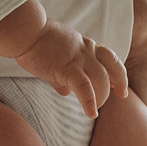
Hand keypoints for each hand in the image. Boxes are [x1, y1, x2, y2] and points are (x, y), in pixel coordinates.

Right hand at [14, 21, 128, 120]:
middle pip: (113, 66)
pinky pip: (84, 88)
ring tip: (97, 108)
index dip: (117, 72)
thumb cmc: (35, 42)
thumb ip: (62, 75)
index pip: (109, 57)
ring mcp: (79, 58)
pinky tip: (91, 114)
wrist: (26, 32)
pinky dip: (90, 102)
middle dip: (120, 82)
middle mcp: (87, 50)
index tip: (117, 85)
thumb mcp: (55, 56)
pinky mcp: (67, 68)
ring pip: (102, 79)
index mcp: (85, 45)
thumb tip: (66, 92)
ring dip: (103, 96)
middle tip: (121, 95)